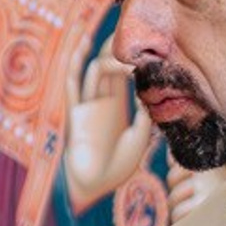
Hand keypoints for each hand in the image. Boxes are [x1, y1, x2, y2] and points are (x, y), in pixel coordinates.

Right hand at [65, 50, 154, 208]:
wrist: (96, 186)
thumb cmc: (119, 167)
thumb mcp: (141, 136)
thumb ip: (145, 112)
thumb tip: (150, 85)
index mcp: (118, 106)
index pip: (126, 74)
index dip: (136, 61)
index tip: (152, 52)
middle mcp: (101, 101)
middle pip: (109, 65)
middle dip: (120, 50)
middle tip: (137, 38)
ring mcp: (87, 105)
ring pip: (94, 70)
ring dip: (109, 58)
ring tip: (125, 51)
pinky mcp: (74, 112)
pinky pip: (73, 83)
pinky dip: (75, 61)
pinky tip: (84, 42)